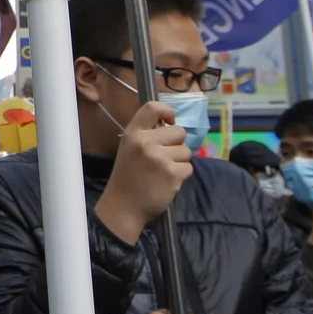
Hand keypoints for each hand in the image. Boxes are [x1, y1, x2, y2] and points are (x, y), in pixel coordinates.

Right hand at [93, 101, 193, 243]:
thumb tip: (172, 125)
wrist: (124, 206)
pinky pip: (188, 167)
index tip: (170, 121)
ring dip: (179, 162)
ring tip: (163, 172)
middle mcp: (146, 143)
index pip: (153, 108)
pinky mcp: (172, 174)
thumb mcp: (129, 148)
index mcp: (133, 134)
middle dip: (176, 144)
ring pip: (186, 151)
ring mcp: (160, 158)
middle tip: (163, 158)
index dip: (167, 111)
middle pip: (179, 132)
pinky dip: (181, 175)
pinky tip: (167, 182)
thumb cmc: (128, 176)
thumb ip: (146, 134)